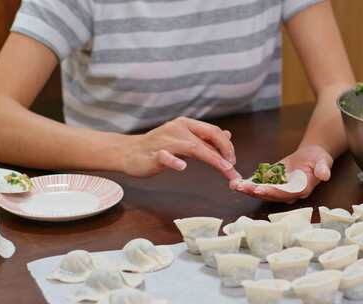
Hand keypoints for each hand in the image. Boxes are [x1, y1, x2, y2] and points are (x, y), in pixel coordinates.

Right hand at [119, 117, 239, 180]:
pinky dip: (174, 161)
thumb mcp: (184, 139)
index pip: (213, 131)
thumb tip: (227, 134)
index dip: (227, 146)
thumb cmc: (158, 146)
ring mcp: (166, 141)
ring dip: (212, 158)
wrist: (129, 152)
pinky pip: (165, 156)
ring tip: (224, 169)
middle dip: (224, 154)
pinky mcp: (154, 154)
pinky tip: (182, 167)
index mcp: (186, 124)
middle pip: (207, 139)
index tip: (234, 162)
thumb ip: (204, 138)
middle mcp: (178, 129)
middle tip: (234, 170)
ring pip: (193, 147)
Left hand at [235, 145, 332, 202]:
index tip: (261, 189)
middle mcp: (289, 193)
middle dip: (257, 192)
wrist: (311, 156)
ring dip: (249, 190)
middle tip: (243, 188)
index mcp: (302, 189)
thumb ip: (323, 169)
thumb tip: (325, 175)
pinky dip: (248, 184)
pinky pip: (260, 185)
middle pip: (272, 195)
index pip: (287, 193)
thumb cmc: (318, 159)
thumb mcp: (323, 161)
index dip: (274, 192)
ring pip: (263, 192)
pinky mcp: (273, 183)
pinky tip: (236, 182)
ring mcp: (280, 189)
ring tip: (236, 185)